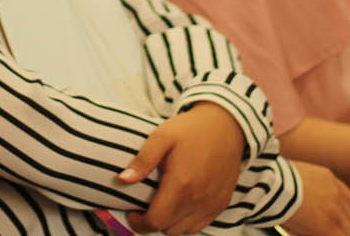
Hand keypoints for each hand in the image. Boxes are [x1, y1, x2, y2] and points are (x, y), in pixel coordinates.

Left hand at [116, 102, 245, 234]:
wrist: (226, 125)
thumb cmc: (191, 129)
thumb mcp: (162, 136)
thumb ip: (143, 160)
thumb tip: (123, 180)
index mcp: (181, 184)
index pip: (155, 221)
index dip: (139, 223)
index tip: (132, 212)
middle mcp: (198, 199)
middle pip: (168, 229)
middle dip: (152, 222)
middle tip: (145, 207)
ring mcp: (212, 203)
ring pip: (183, 231)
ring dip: (169, 223)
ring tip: (162, 205)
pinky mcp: (221, 203)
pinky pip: (199, 225)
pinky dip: (186, 222)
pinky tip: (179, 205)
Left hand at [282, 161, 349, 235]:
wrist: (270, 183)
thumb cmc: (279, 211)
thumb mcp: (298, 232)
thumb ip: (315, 234)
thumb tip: (321, 233)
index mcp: (327, 228)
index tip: (333, 235)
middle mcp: (336, 211)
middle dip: (346, 232)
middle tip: (334, 230)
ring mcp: (335, 193)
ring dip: (345, 215)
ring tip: (331, 215)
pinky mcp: (330, 177)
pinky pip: (346, 192)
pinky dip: (341, 198)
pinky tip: (329, 198)